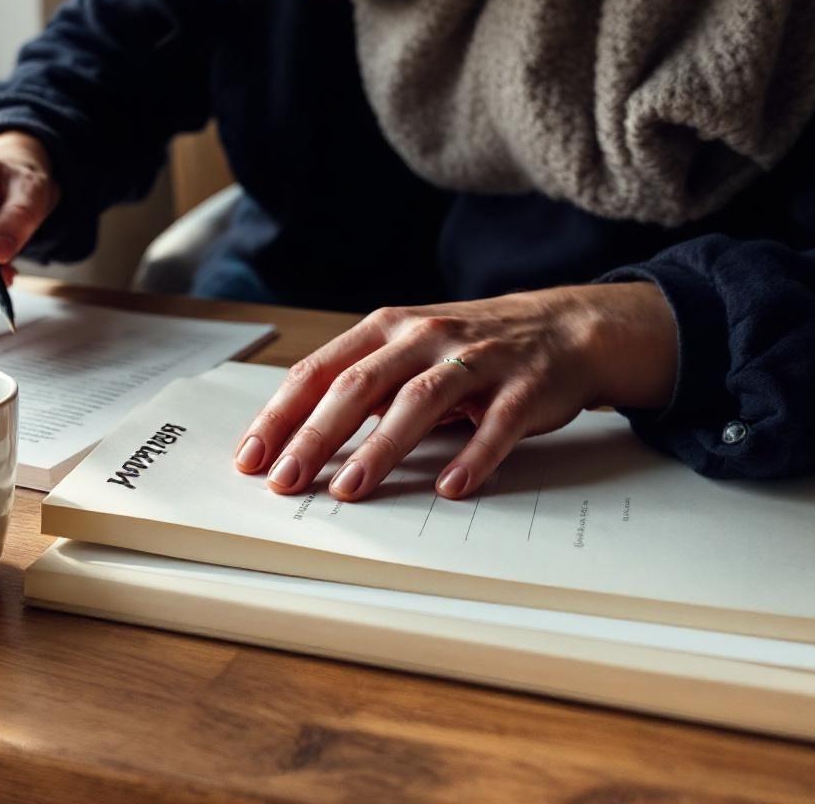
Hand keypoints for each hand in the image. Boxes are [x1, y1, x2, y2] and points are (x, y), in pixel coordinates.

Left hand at [234, 283, 677, 501]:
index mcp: (384, 330)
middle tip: (285, 481)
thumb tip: (292, 439)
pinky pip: (496, 424)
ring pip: (418, 401)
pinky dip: (474, 456)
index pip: (317, 372)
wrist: (563, 327)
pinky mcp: (524, 385)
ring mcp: (475, 359)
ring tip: (350, 488)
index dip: (280, 415)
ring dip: (380, 447)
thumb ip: (357, 386)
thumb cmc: (467, 349)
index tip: (251, 457)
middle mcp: (422, 337)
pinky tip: (451, 487)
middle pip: (357, 386)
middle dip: (314, 436)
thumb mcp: (404, 354)